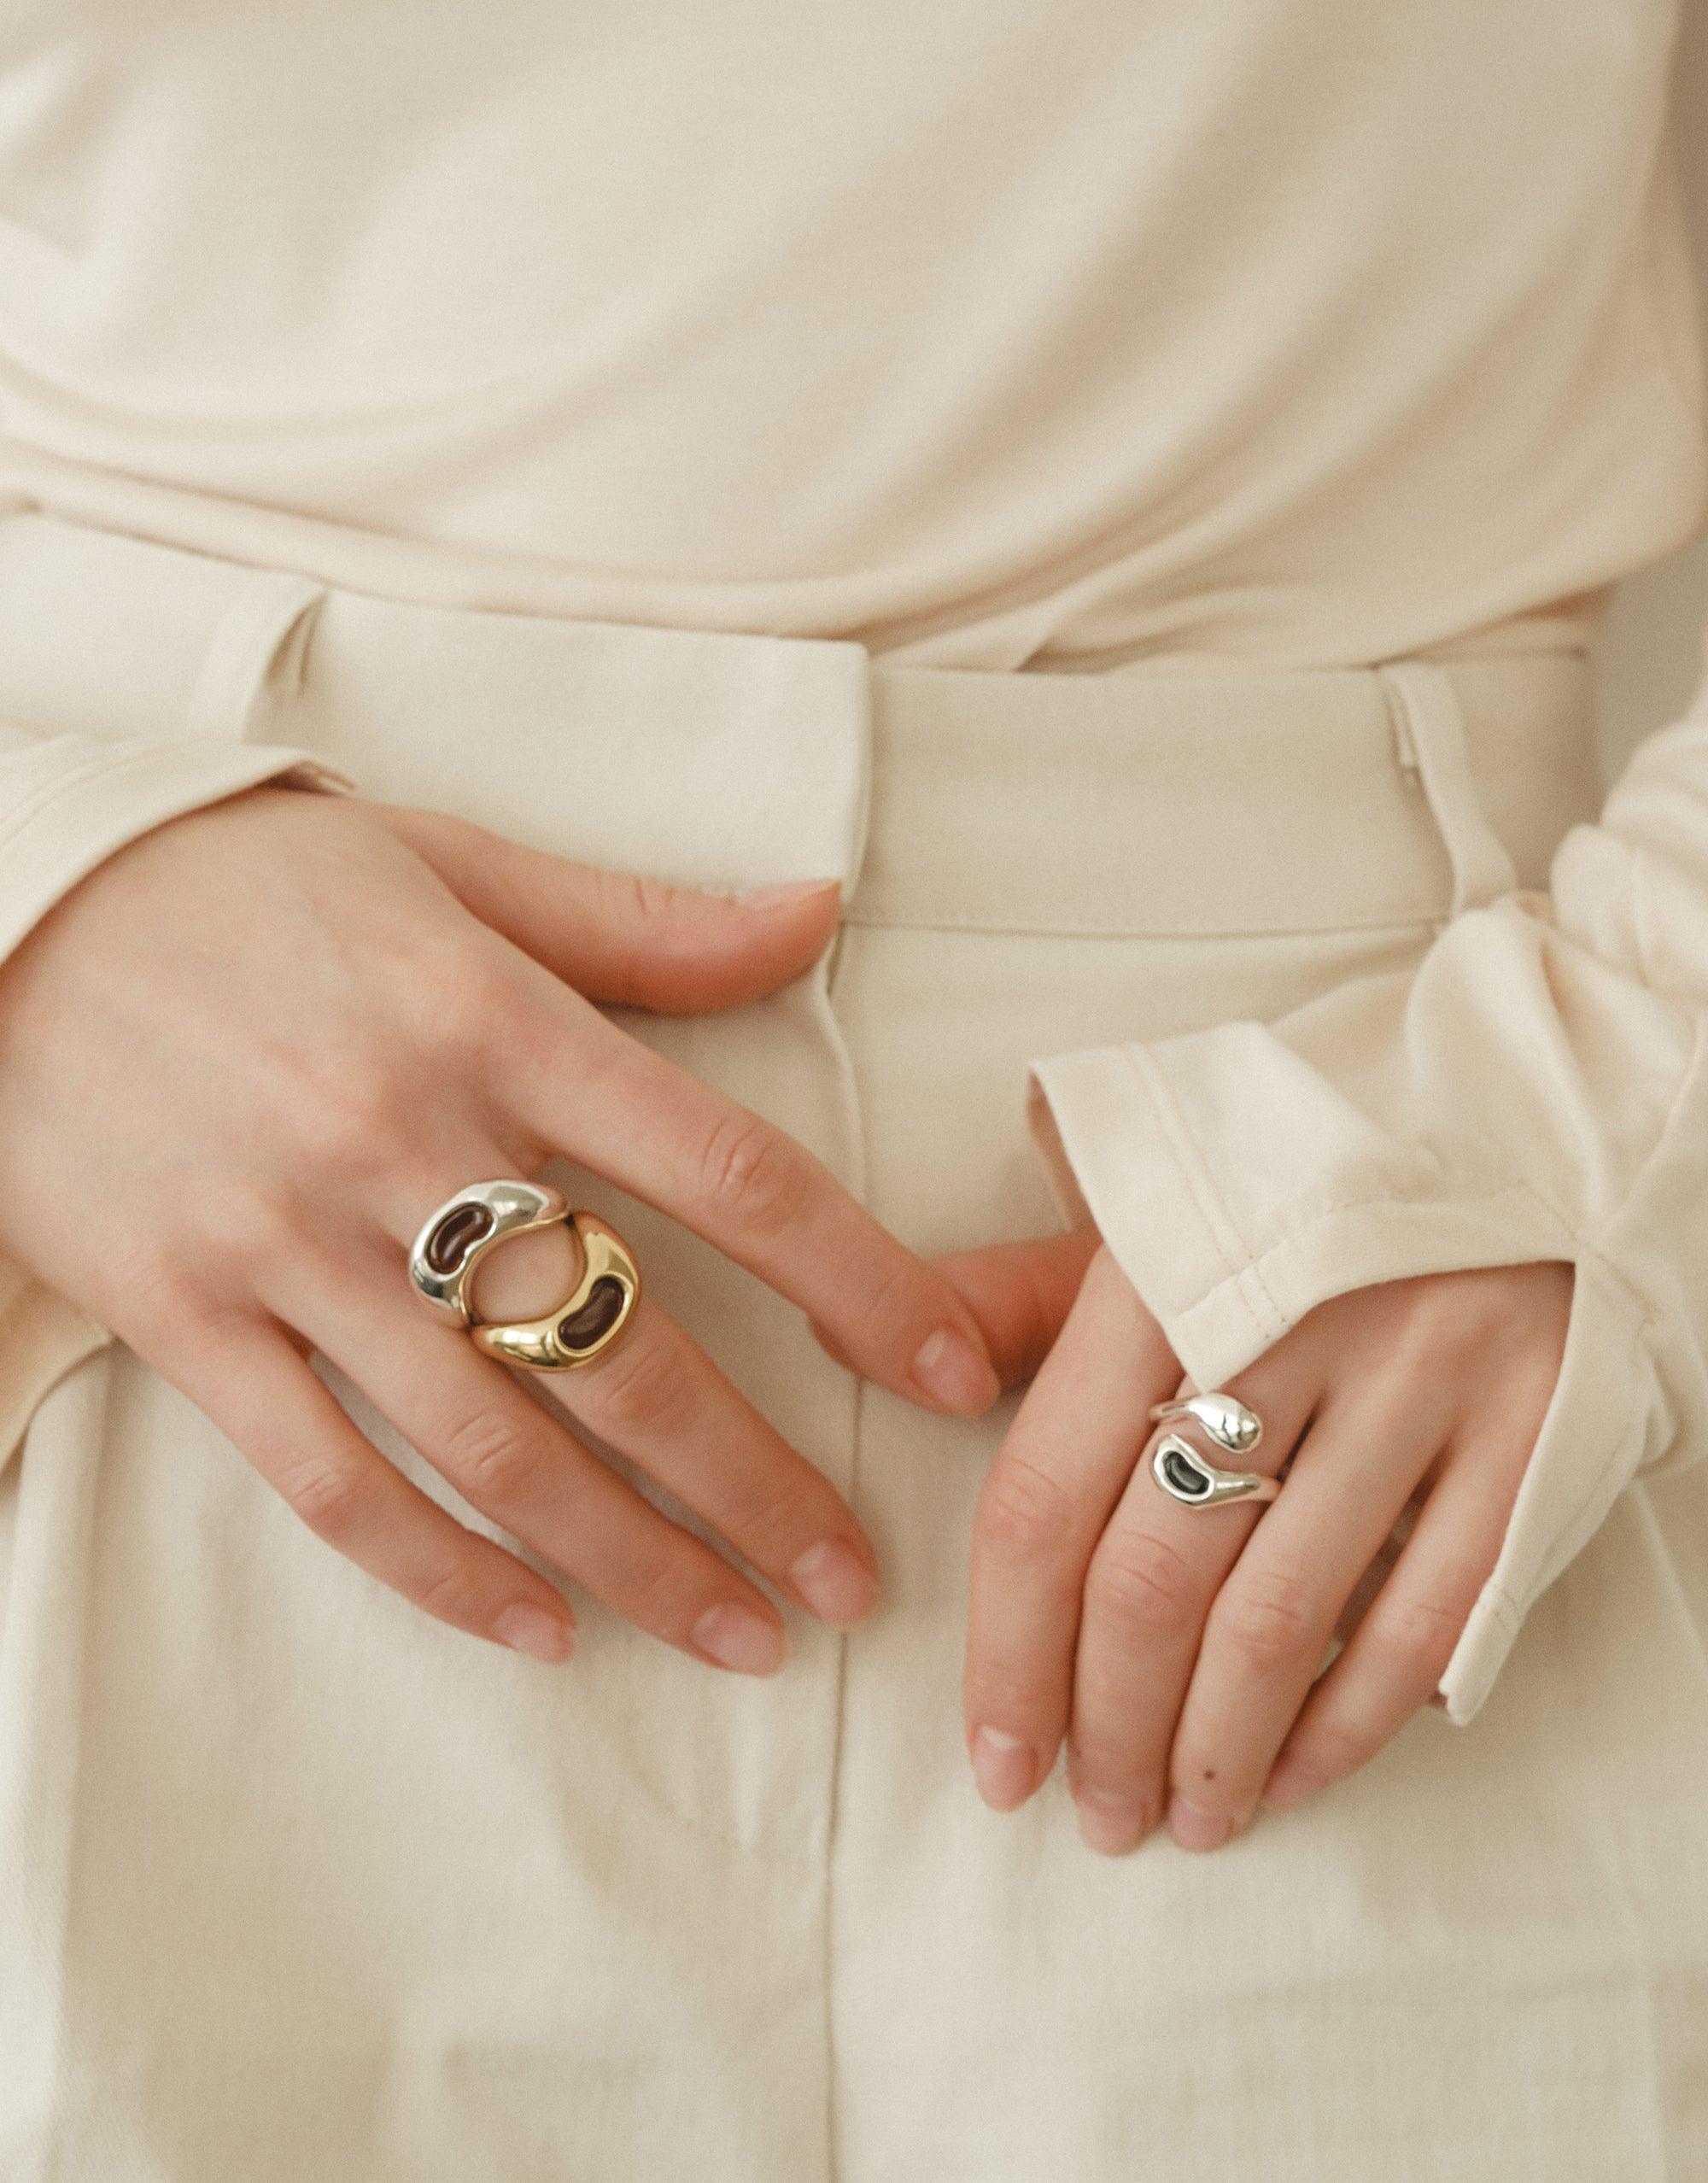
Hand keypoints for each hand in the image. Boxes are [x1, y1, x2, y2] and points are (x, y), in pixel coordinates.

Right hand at [0, 784, 998, 1669]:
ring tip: (737, 1636)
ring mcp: (286, 1243)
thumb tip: (820, 909)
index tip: (955, 1373)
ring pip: (493, 1444)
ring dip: (631, 1560)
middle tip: (853, 1578)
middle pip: (627, 1348)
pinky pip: (327, 1479)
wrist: (7, 897)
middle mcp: (406, 1141)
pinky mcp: (180, 1315)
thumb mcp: (453, 862)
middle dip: (759, 1482)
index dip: (863, 1285)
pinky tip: (536, 1630)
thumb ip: (641, 922)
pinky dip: (437, 1570)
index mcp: (498, 1019)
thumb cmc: (252, 877)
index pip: (732, 1173)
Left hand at [863, 1231, 1568, 1850]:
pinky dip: (1347, 1725)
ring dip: (1216, 1752)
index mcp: (1167, 1268)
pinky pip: (1424, 1624)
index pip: (1048, 1496)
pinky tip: (1291, 1773)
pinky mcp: (1532, 1432)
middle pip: (1156, 1579)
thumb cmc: (1295, 1210)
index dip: (1009, 1652)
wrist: (1517, 1141)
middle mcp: (1292, 1321)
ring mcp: (1424, 1378)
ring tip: (1184, 1819)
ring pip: (1281, 1621)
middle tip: (1093, 1813)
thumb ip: (1017, 1305)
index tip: (998, 1761)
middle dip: (1109, 1726)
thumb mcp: (1155, 1225)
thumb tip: (845, 1334)